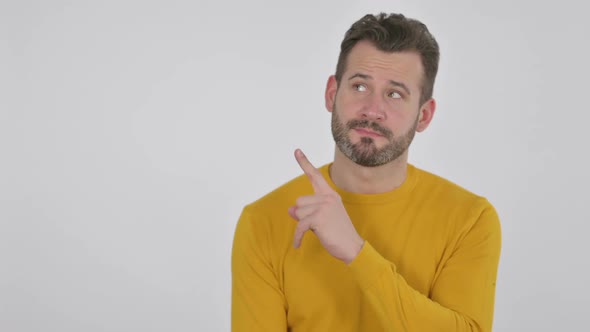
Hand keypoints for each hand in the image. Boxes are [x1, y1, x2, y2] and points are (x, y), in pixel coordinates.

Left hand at [288, 149, 363, 263]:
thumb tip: (290, 210)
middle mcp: (328, 197)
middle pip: (299, 202)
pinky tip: (298, 244)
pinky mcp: (319, 218)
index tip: (296, 151)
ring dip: (303, 225)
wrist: (352, 247)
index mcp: (330, 194)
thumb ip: (307, 211)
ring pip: (297, 213)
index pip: (315, 176)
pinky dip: (297, 237)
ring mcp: (324, 206)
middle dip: (303, 215)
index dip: (304, 163)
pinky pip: (299, 226)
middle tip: (319, 225)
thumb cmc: (337, 233)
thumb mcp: (321, 219)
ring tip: (318, 231)